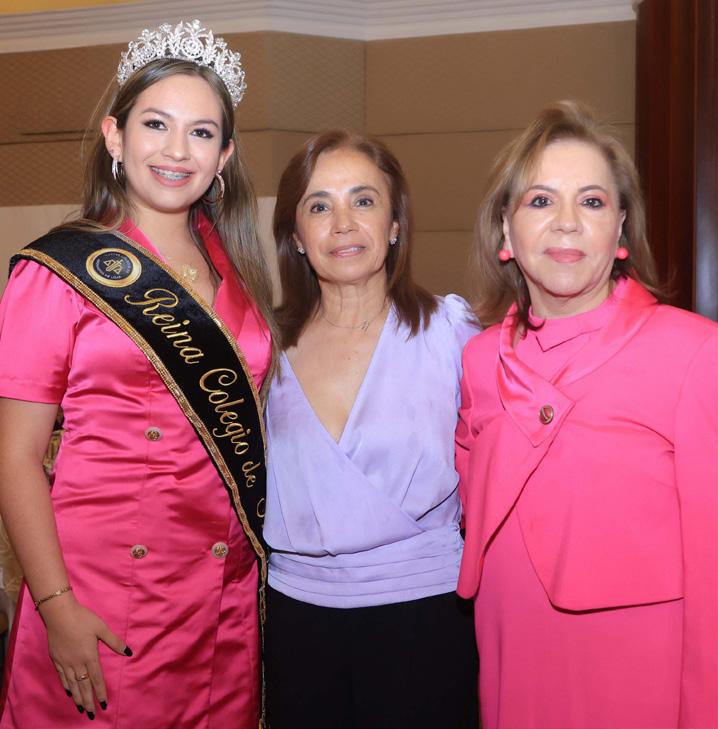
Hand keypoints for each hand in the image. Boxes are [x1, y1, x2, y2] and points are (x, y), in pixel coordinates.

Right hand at [39, 593, 130, 717]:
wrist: (59, 614)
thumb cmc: (83, 619)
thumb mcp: (101, 628)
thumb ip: (114, 642)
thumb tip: (128, 652)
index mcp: (90, 656)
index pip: (97, 679)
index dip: (100, 692)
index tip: (104, 704)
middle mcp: (77, 663)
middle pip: (84, 686)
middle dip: (88, 701)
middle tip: (92, 714)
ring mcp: (65, 662)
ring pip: (72, 685)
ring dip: (77, 697)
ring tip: (81, 708)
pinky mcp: (56, 660)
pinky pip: (62, 677)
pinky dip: (67, 686)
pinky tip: (70, 692)